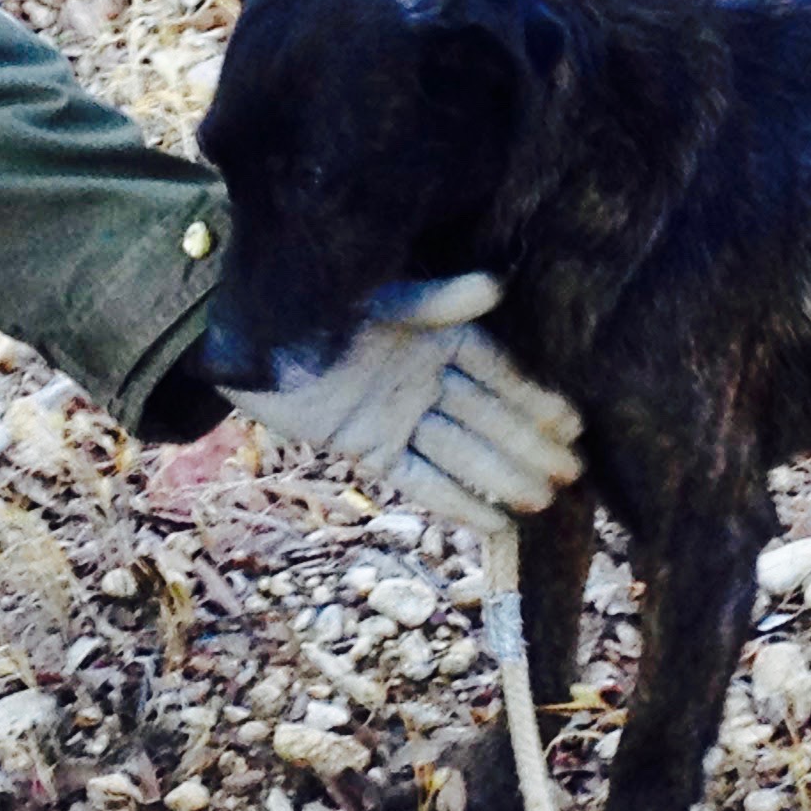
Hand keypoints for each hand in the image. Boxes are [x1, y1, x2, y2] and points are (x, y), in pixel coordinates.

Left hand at [222, 273, 582, 535]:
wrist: (235, 330)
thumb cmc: (308, 296)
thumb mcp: (374, 296)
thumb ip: (434, 301)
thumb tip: (496, 287)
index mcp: (435, 334)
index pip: (496, 370)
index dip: (533, 397)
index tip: (573, 422)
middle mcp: (425, 376)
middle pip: (487, 417)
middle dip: (529, 445)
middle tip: (574, 474)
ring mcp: (399, 415)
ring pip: (460, 451)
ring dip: (502, 476)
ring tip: (545, 502)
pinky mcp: (369, 448)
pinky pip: (419, 478)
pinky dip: (454, 500)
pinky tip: (494, 523)